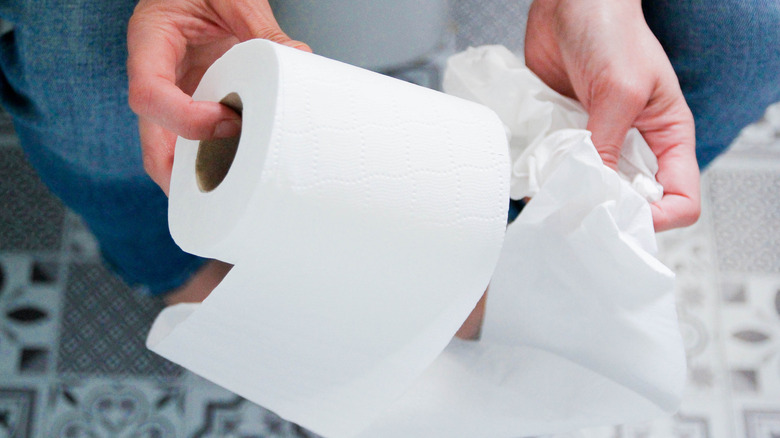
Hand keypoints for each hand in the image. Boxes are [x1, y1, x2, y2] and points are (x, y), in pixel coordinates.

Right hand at [127, 0, 309, 193]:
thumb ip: (261, 27)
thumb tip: (298, 58)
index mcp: (150, 40)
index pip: (148, 94)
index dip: (184, 120)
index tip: (227, 122)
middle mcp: (154, 73)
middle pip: (151, 141)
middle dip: (180, 176)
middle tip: (225, 190)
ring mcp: (171, 93)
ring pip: (170, 149)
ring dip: (198, 174)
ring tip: (236, 189)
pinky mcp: (190, 101)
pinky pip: (192, 139)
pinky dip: (212, 158)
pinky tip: (239, 169)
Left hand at [525, 0, 699, 230]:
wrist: (568, 4)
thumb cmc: (611, 30)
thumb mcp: (620, 90)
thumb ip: (607, 143)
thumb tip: (593, 189)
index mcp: (666, 135)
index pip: (679, 195)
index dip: (658, 217)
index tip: (624, 220)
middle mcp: (633, 143)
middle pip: (629, 199)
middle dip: (606, 210)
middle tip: (578, 213)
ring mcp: (598, 139)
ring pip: (589, 187)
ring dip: (569, 192)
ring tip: (551, 191)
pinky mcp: (567, 132)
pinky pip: (558, 165)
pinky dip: (545, 173)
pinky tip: (534, 171)